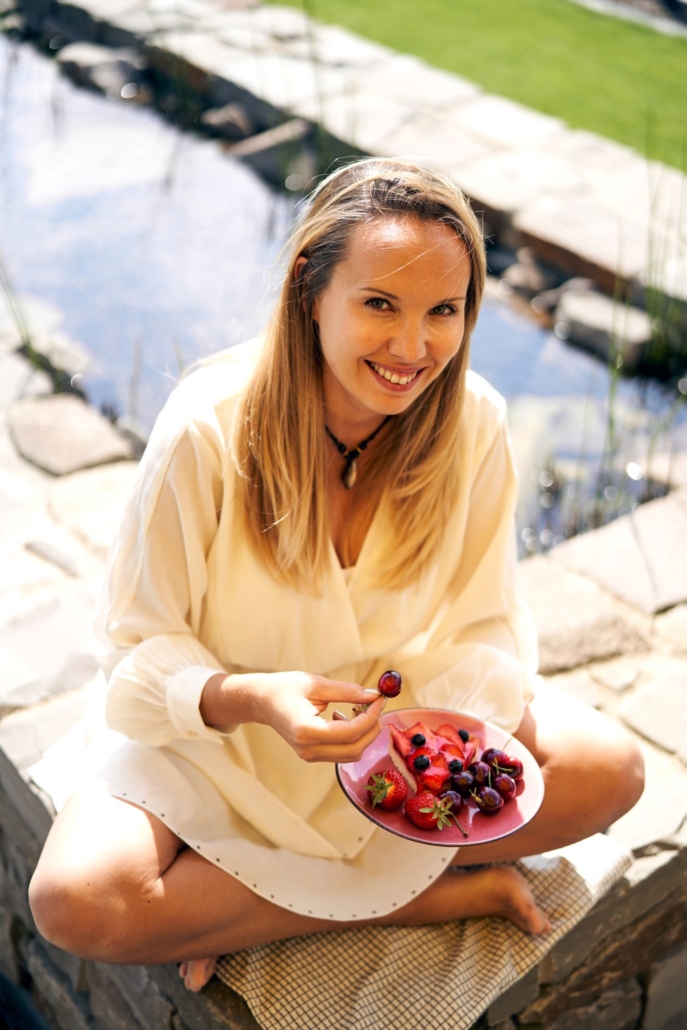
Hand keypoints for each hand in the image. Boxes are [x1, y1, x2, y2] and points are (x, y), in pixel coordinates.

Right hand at [254, 671, 385, 763]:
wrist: (262, 702)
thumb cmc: (285, 688)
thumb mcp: (316, 683)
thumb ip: (346, 692)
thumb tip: (373, 696)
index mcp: (306, 730)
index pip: (350, 732)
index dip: (370, 716)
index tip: (379, 699)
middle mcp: (308, 749)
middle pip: (355, 749)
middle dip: (372, 727)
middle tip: (376, 705)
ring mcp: (309, 756)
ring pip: (351, 754)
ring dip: (365, 734)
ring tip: (361, 709)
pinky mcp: (312, 756)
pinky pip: (342, 753)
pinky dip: (353, 738)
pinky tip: (345, 718)